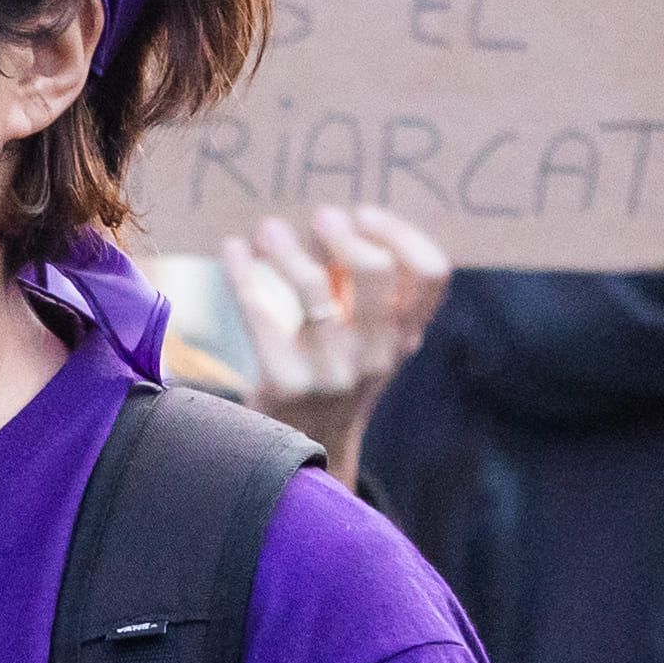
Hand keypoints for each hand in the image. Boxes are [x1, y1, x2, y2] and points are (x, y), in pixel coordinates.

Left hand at [220, 205, 448, 443]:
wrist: (303, 448)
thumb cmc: (333, 373)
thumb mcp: (366, 338)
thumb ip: (361, 288)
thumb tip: (333, 218)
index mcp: (404, 336)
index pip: (430, 274)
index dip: (400, 233)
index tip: (364, 213)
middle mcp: (377, 354)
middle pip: (375, 271)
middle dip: (342, 232)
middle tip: (318, 217)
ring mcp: (334, 371)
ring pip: (314, 288)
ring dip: (285, 247)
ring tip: (268, 229)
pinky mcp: (287, 383)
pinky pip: (260, 313)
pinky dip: (241, 274)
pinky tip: (233, 250)